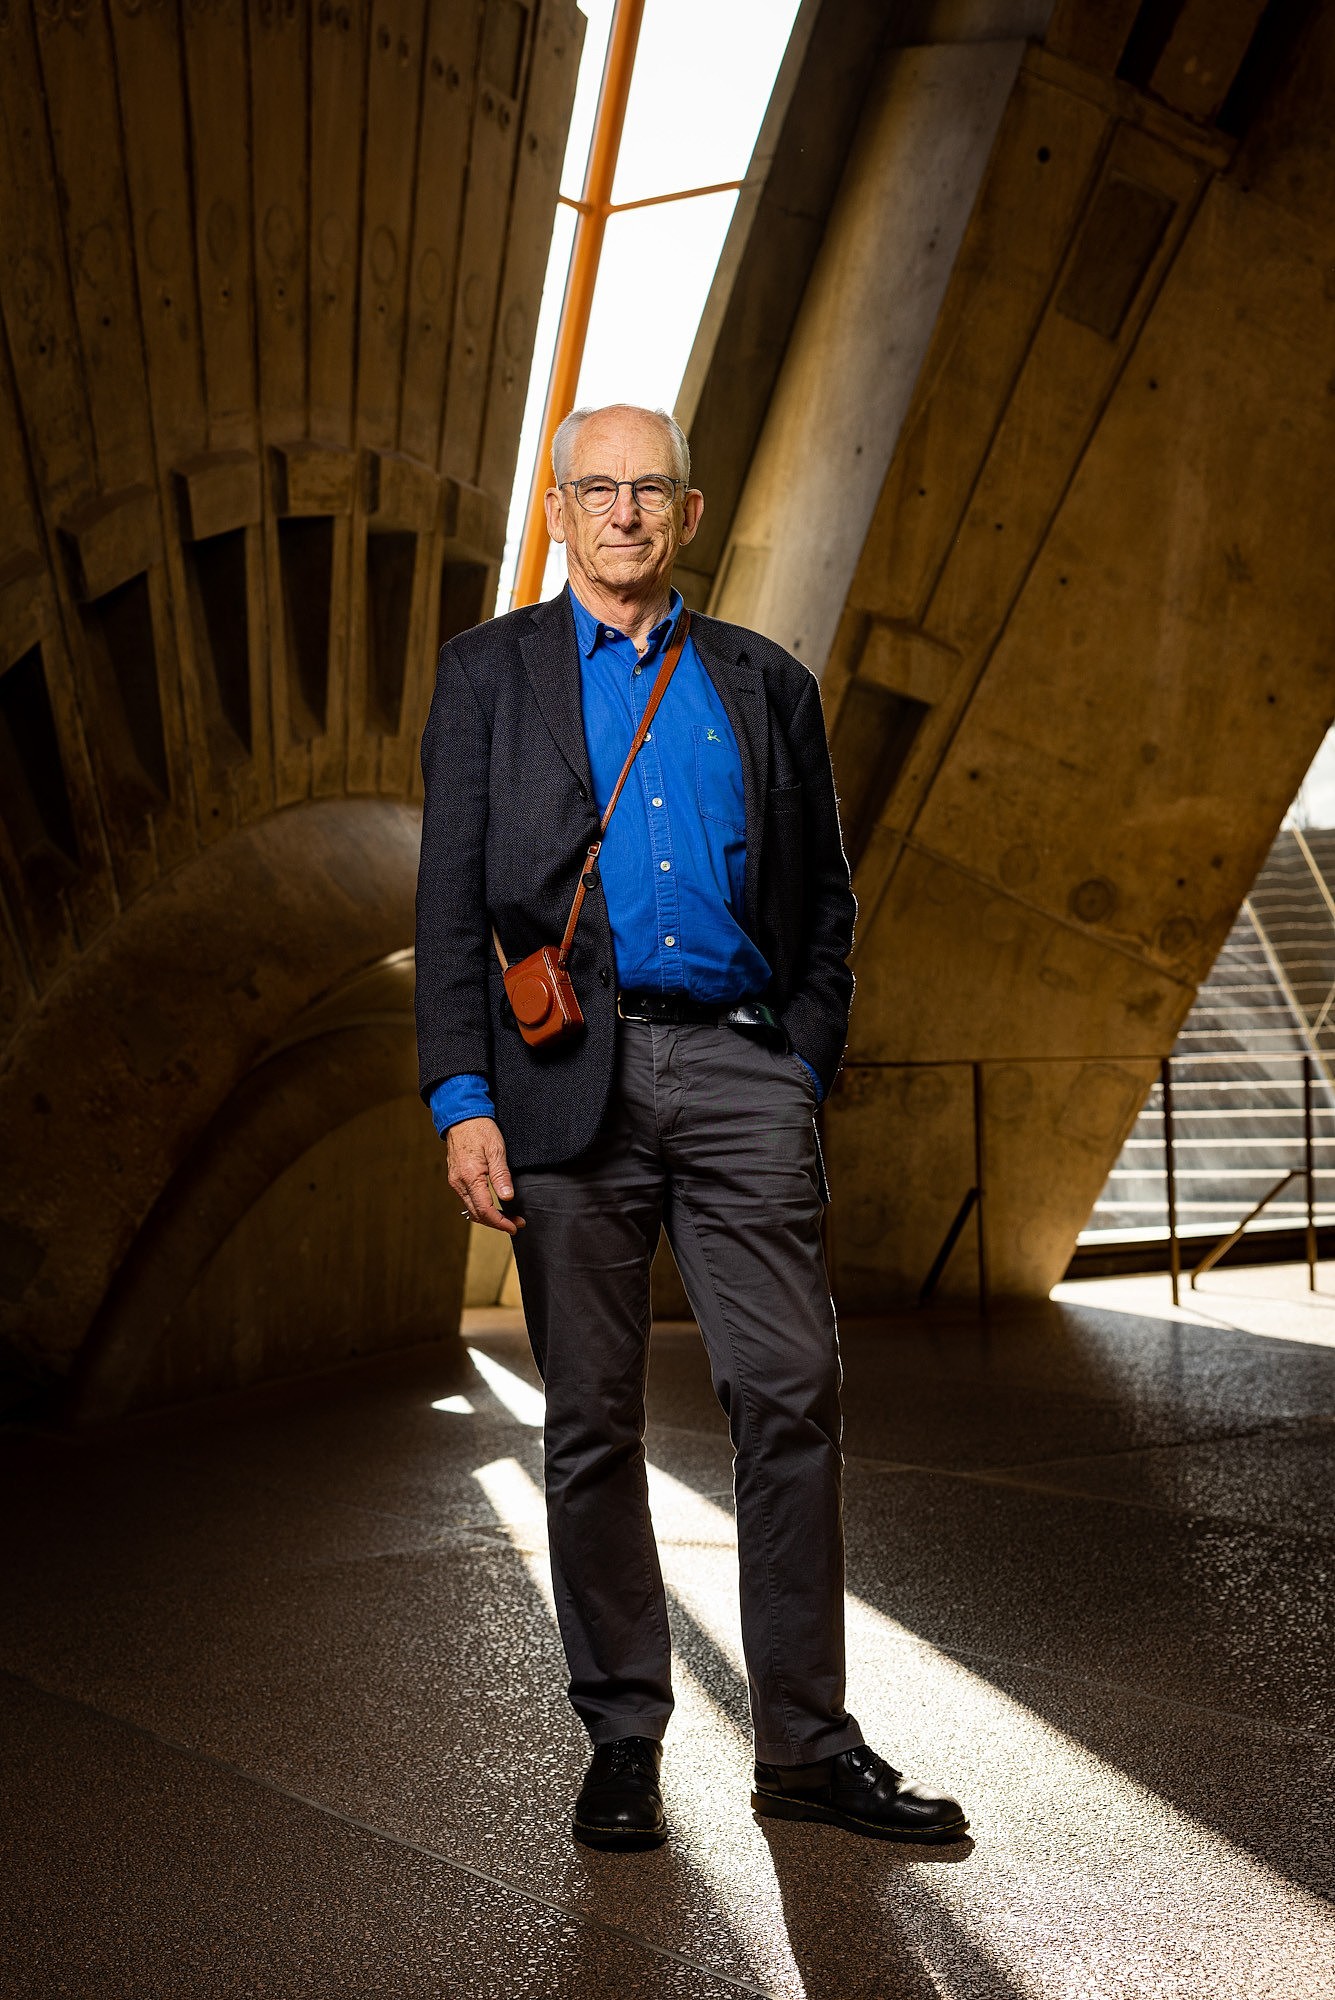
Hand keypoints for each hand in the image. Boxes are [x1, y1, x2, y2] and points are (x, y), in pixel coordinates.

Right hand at [447, 1117, 524, 1234]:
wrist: (462, 1116)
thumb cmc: (480, 1129)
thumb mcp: (496, 1150)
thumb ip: (501, 1175)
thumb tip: (507, 1197)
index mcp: (470, 1177)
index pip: (485, 1210)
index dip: (500, 1222)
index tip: (514, 1226)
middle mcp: (459, 1182)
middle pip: (477, 1214)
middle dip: (497, 1223)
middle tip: (516, 1223)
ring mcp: (455, 1181)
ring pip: (471, 1209)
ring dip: (489, 1217)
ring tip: (507, 1217)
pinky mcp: (455, 1178)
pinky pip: (468, 1200)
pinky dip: (481, 1207)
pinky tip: (493, 1206)